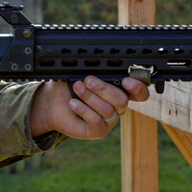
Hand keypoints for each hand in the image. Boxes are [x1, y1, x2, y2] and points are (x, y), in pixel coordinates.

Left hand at [29, 76, 149, 140]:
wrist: (52, 104)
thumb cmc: (68, 87)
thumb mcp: (80, 73)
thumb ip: (92, 69)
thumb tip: (94, 60)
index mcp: (118, 91)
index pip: (139, 93)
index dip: (137, 88)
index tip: (126, 80)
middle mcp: (116, 107)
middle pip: (122, 100)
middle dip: (104, 88)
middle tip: (88, 80)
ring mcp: (108, 121)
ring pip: (107, 110)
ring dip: (90, 97)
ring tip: (77, 88)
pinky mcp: (97, 131)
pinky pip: (96, 121)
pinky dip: (83, 110)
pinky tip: (72, 103)